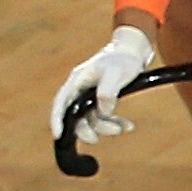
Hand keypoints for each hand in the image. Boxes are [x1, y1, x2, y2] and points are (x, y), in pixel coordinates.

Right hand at [47, 23, 154, 144]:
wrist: (134, 52)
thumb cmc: (123, 59)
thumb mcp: (116, 73)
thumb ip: (107, 92)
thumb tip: (103, 111)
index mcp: (77, 81)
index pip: (61, 102)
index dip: (57, 119)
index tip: (58, 135)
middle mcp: (80, 90)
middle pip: (76, 116)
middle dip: (87, 129)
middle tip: (99, 138)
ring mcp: (91, 96)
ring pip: (92, 119)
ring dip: (106, 126)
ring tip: (122, 128)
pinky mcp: (103, 101)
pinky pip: (105, 116)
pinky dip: (115, 122)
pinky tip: (128, 126)